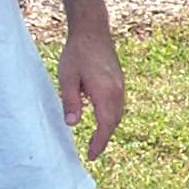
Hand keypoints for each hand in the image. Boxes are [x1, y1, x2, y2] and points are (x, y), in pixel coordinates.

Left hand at [57, 28, 124, 159]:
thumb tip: (72, 124)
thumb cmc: (77, 53)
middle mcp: (117, 92)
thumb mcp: (67, 78)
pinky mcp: (119, 82)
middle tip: (92, 151)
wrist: (93, 31)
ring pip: (118, 115)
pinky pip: (118, 105)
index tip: (91, 156)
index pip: (105, 126)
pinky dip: (111, 116)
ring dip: (108, 128)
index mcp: (105, 93)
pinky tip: (102, 117)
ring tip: (97, 137)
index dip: (98, 143)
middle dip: (104, 138)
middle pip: (114, 123)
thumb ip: (71, 102)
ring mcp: (120, 87)